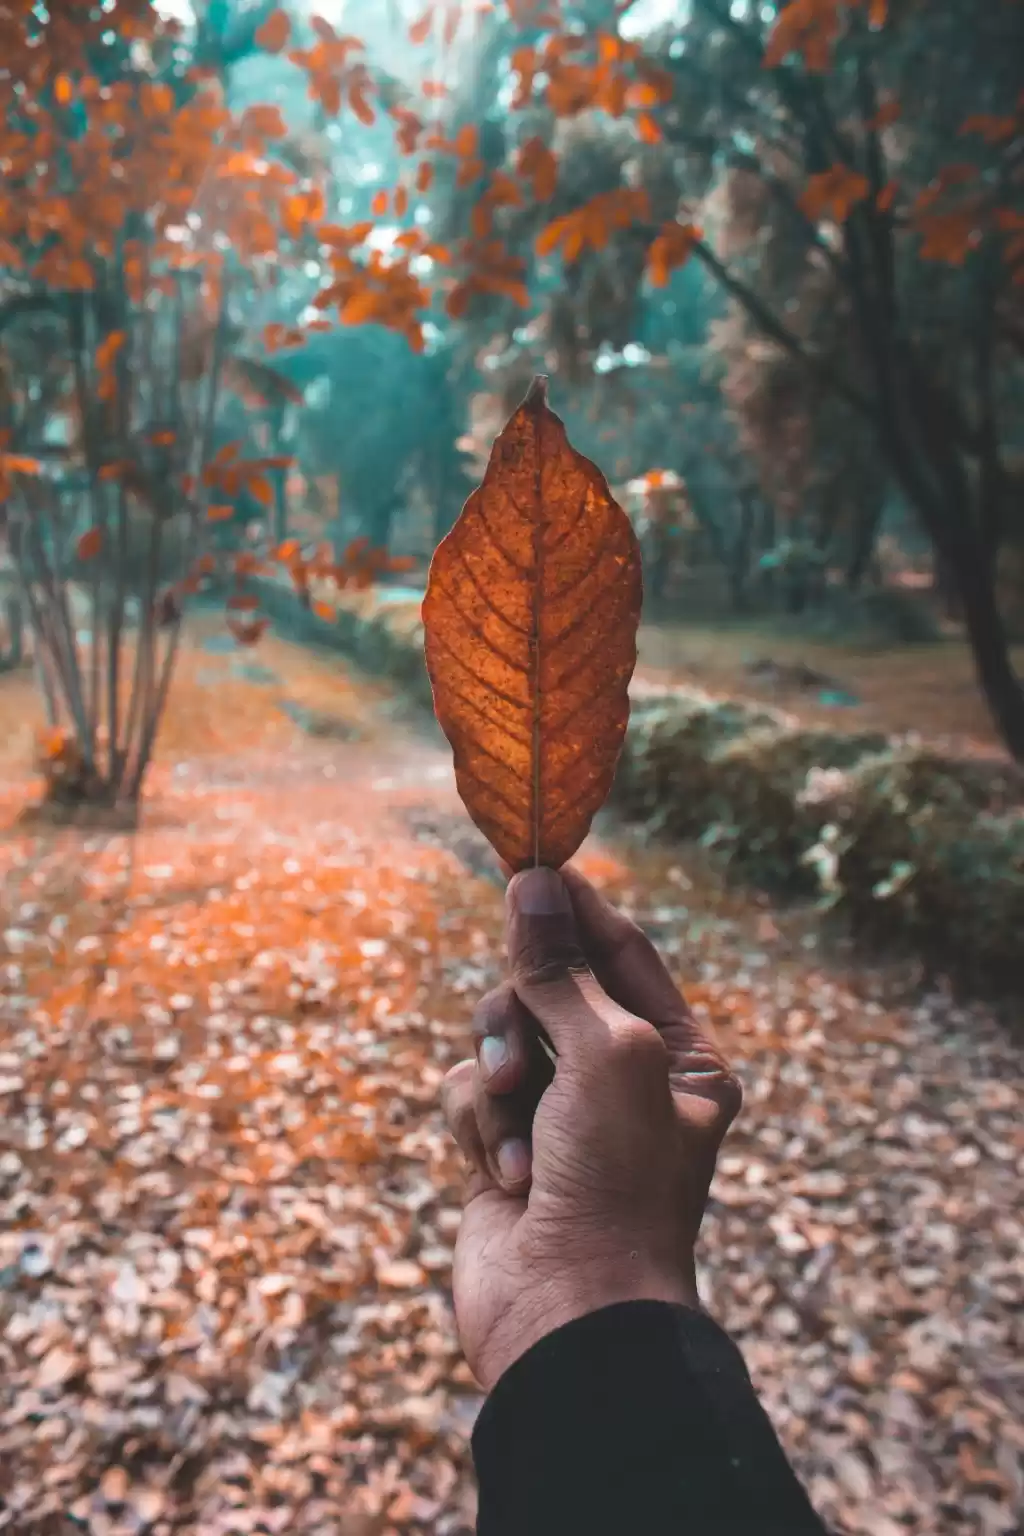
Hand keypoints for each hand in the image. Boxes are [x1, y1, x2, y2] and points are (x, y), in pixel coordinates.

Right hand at [441, 864, 742, 1392]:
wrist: (570, 1311)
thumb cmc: (615, 1180)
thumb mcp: (605, 1053)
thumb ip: (562, 968)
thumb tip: (535, 882)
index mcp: (677, 1058)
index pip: (624, 955)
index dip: (579, 910)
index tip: (537, 864)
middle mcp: (621, 1081)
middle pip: (551, 990)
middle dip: (528, 1011)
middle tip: (520, 1028)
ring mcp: (560, 1117)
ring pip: (500, 1037)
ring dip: (502, 1077)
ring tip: (517, 1124)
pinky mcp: (504, 1149)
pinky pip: (471, 1092)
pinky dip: (480, 1124)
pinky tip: (507, 1175)